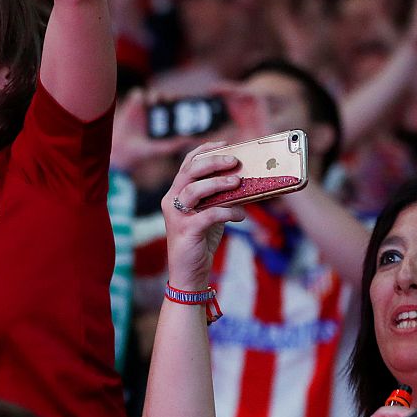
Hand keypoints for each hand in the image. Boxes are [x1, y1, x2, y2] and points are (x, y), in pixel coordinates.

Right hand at [111, 88, 199, 171]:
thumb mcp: (162, 149)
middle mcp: (157, 111)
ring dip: (158, 96)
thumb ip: (176, 144)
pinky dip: (141, 95)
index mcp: (167, 120)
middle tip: (176, 100)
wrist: (124, 152)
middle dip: (172, 98)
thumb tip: (191, 139)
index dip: (185, 105)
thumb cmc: (144, 151)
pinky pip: (138, 94)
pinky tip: (145, 101)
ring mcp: (145, 107)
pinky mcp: (133, 105)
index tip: (190, 105)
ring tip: (158, 101)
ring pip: (154, 95)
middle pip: (168, 99)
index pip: (178, 108)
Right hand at [161, 143, 246, 289]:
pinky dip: (227, 211)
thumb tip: (244, 182)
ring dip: (217, 183)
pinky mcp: (186, 231)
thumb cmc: (200, 240)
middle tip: (234, 161)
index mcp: (176, 192)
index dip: (204, 150)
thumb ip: (220, 197)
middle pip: (189, 172)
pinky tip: (240, 214)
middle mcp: (172, 201)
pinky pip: (209, 215)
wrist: (189, 273)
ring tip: (237, 182)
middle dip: (212, 162)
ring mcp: (177, 216)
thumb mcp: (210, 213)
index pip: (187, 164)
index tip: (225, 143)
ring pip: (194, 190)